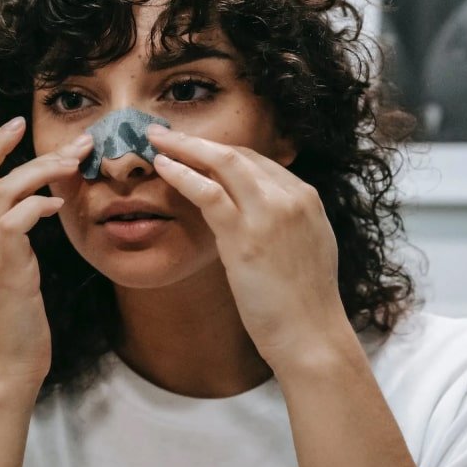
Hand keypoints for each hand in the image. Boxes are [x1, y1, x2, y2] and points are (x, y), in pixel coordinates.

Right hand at [0, 117, 88, 383]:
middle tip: (49, 132)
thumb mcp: (11, 266)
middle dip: (8, 144)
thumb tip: (33, 199)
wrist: (7, 360)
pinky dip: (41, 204)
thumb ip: (12, 231)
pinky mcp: (6, 267)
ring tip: (75, 163)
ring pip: (5, 189)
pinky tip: (62, 205)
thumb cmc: (15, 317)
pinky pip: (18, 219)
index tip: (18, 125)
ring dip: (43, 170)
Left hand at [146, 124, 351, 367]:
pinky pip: (208, 193)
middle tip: (163, 132)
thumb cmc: (302, 303)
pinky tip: (161, 168)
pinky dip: (181, 174)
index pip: (257, 160)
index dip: (218, 151)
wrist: (311, 335)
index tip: (191, 148)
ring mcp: (271, 214)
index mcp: (306, 199)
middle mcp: (291, 197)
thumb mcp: (303, 250)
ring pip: (222, 162)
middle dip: (197, 140)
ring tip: (154, 140)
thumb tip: (257, 217)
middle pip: (238, 153)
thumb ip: (284, 224)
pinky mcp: (246, 237)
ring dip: (184, 147)